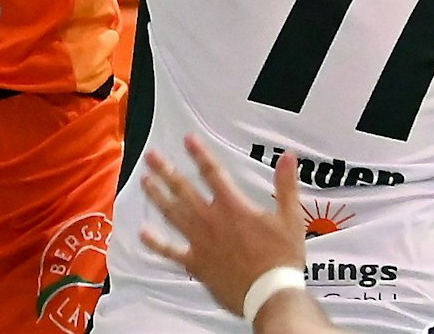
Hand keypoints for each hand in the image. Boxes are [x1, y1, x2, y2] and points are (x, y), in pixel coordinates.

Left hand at [139, 136, 307, 317]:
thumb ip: (286, 186)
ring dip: (157, 196)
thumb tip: (288, 157)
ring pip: (172, 214)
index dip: (199, 154)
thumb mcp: (290, 219)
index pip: (212, 173)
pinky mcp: (195, 263)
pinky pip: (171, 251)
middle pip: (183, 189)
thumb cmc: (282, 258)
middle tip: (151, 156)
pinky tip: (142, 233)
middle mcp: (211, 219)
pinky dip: (156, 243)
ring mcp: (200, 241)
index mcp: (233, 206)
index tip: (187, 139)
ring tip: (144, 181)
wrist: (270, 295)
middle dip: (166, 170)